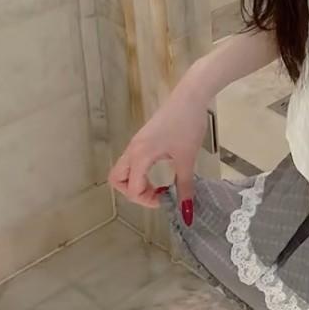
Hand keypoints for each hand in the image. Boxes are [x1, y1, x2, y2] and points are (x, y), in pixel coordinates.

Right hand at [107, 86, 209, 222]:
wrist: (191, 95)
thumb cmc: (188, 125)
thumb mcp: (187, 159)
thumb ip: (185, 186)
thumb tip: (186, 214)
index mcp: (140, 155)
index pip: (132, 189)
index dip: (147, 200)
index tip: (166, 198)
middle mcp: (133, 149)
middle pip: (117, 180)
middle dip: (132, 193)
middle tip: (155, 194)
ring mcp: (137, 142)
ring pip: (123, 169)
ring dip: (135, 182)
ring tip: (157, 185)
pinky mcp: (143, 137)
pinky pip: (133, 160)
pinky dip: (140, 171)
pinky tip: (160, 170)